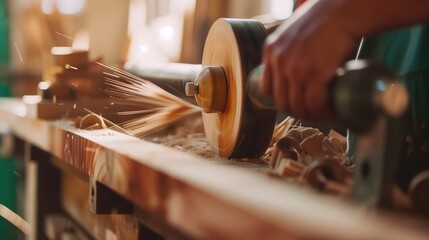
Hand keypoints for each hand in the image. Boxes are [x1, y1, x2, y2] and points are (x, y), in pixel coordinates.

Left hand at [261, 0, 359, 118]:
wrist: (342, 10)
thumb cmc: (324, 20)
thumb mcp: (292, 33)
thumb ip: (287, 51)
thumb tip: (295, 74)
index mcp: (271, 50)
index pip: (266, 88)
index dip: (280, 100)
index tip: (294, 103)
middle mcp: (279, 60)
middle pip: (282, 101)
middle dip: (298, 111)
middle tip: (313, 113)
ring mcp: (295, 68)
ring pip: (298, 106)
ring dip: (312, 115)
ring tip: (324, 115)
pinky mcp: (314, 73)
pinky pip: (315, 103)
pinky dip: (324, 112)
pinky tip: (331, 113)